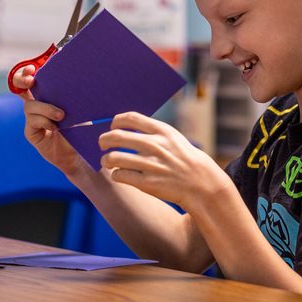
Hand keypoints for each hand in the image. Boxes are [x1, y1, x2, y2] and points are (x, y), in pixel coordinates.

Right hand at [12, 64, 88, 177]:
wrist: (77, 152)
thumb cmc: (79, 127)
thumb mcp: (77, 108)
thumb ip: (71, 96)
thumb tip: (79, 81)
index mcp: (46, 95)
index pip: (31, 79)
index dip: (26, 72)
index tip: (31, 69)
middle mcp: (36, 104)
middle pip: (20, 87)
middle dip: (22, 80)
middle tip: (30, 80)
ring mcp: (31, 118)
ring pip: (30, 106)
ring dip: (45, 108)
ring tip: (61, 116)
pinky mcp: (31, 132)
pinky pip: (33, 122)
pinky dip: (45, 122)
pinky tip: (55, 127)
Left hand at [98, 111, 229, 208]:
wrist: (200, 182)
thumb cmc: (182, 158)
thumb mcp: (172, 138)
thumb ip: (150, 131)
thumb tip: (121, 126)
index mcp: (162, 131)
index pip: (129, 118)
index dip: (115, 121)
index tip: (112, 127)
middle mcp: (155, 146)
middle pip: (116, 136)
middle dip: (103, 140)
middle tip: (102, 144)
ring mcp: (151, 165)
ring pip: (113, 158)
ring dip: (106, 160)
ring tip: (107, 161)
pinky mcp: (147, 183)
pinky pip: (119, 175)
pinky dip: (115, 174)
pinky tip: (120, 174)